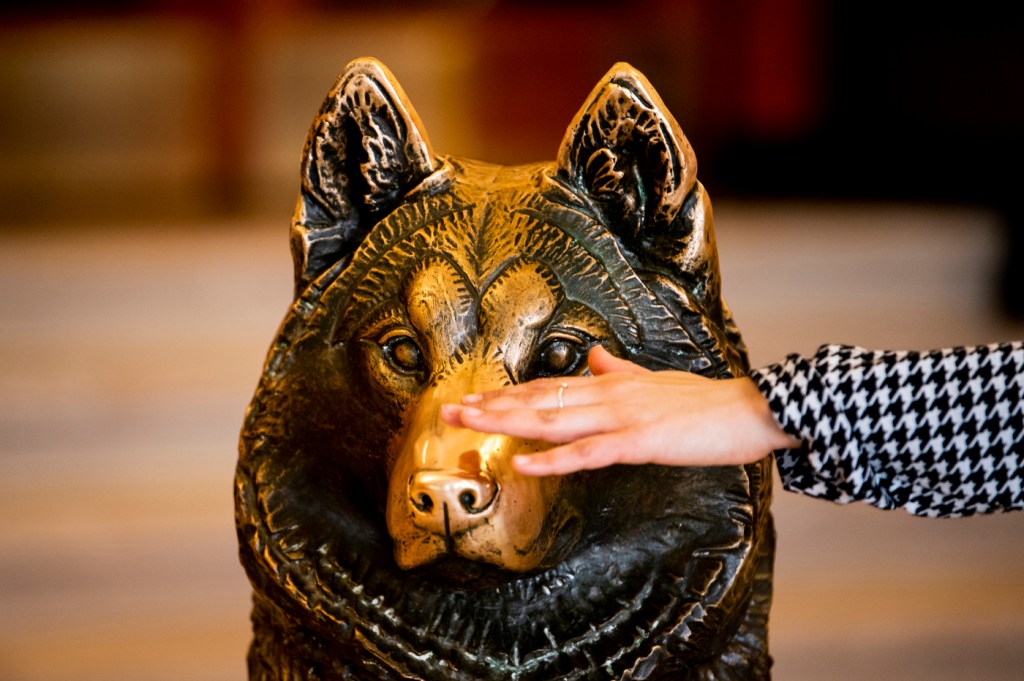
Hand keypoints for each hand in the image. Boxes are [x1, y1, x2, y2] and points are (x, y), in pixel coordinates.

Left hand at [440, 346, 798, 475]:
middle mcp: (607, 394)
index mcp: (610, 384)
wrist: (748, 410)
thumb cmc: (703, 402)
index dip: (506, 395)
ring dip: (507, 423)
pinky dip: (553, 459)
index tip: (471, 399)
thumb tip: (594, 358)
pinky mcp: (640, 440)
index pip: (546, 389)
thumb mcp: (654, 381)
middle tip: (448, 412)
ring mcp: (622, 417)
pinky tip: (523, 463)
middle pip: (538, 401)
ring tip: (469, 425)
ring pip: (552, 421)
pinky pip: (588, 452)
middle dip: (491, 406)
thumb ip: (620, 372)